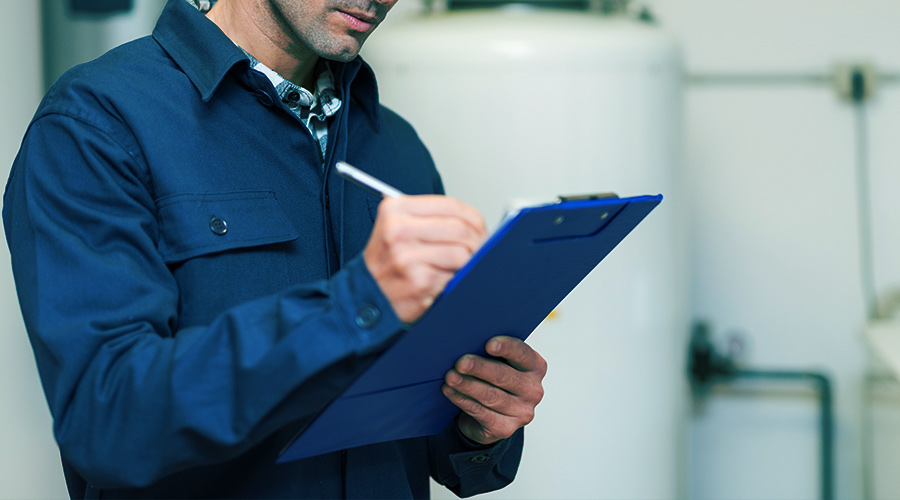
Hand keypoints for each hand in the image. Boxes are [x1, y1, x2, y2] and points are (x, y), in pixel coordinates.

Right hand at [363, 195, 485, 322]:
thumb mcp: (397, 227)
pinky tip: (442, 281)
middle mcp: (398, 230)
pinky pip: (454, 276)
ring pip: (462, 254)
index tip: (479, 229)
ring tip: (457, 267)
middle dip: (477, 242)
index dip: (473, 219)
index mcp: (395, 210)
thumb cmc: (386, 263)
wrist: (365, 295)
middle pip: (460, 229)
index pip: (450, 205)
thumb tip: (474, 222)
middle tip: (478, 251)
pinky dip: (454, 280)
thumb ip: (429, 217)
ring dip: (467, 264)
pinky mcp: (418, 281)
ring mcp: (407, 256)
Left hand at [442, 336, 546, 444]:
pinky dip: (462, 400)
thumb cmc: (494, 380)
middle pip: (504, 376)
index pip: (523, 354)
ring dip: (467, 385)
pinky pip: (480, 412)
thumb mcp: (500, 363)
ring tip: (450, 377)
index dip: (506, 347)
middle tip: (460, 363)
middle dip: (479, 368)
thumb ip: (492, 353)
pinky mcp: (505, 428)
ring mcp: (522, 412)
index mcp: (535, 367)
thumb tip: (467, 343)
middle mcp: (533, 390)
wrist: (491, 416)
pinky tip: (450, 391)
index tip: (488, 344)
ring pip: (490, 396)